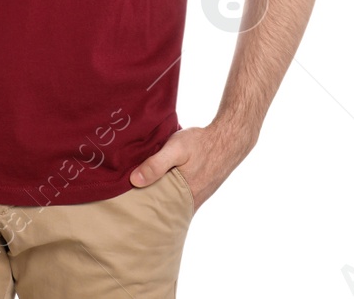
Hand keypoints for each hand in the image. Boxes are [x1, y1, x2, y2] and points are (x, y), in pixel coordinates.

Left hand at [128, 120, 256, 213]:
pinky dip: (166, 195)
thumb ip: (156, 164)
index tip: (124, 211)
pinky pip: (178, 199)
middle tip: (125, 207)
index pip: (158, 214)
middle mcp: (190, 202)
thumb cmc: (201, 143)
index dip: (141, 213)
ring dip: (156, 201)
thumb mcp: (176, 148)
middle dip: (146, 210)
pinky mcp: (197, 191)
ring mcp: (195, 198)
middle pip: (163, 212)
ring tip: (134, 198)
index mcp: (184, 197)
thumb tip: (135, 181)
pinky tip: (154, 188)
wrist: (229, 139)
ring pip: (170, 205)